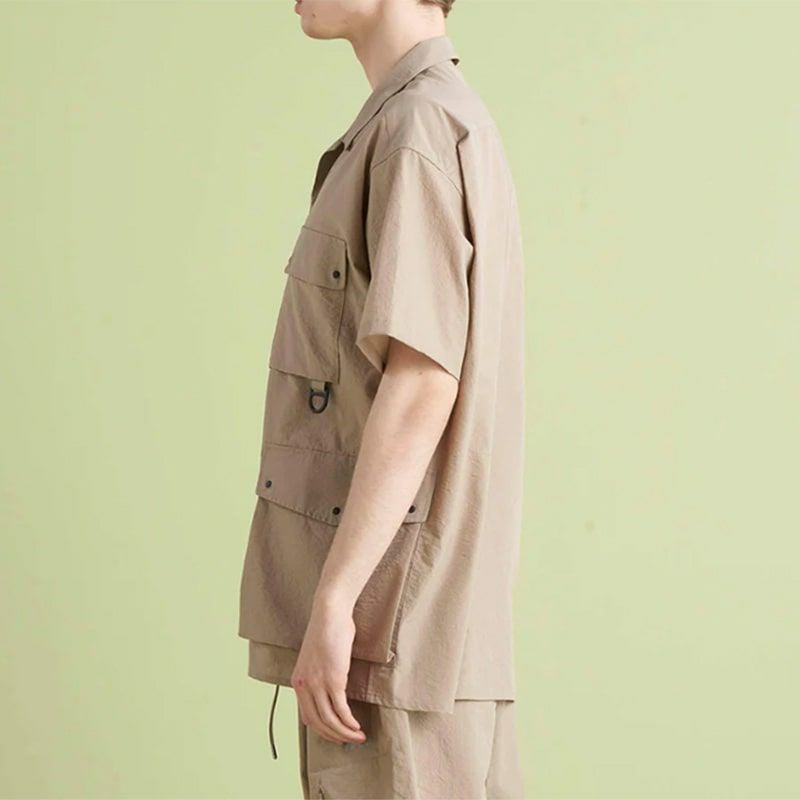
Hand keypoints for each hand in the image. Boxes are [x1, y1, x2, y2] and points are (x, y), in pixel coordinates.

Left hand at [291, 597, 366, 745]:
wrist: (330, 612)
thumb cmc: (328, 629)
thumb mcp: (317, 656)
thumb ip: (320, 674)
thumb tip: (333, 688)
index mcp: (297, 681)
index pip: (307, 716)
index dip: (322, 730)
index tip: (336, 734)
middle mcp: (303, 685)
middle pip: (317, 723)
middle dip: (334, 736)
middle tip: (349, 741)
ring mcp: (317, 683)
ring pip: (330, 720)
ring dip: (345, 732)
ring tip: (358, 736)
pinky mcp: (333, 679)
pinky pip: (340, 709)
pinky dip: (349, 722)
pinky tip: (357, 726)